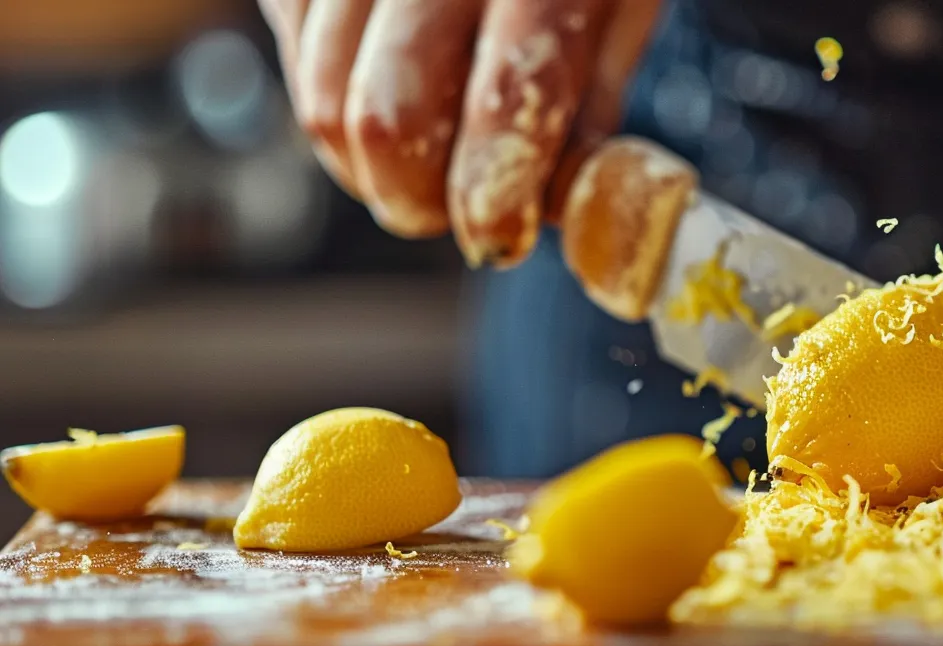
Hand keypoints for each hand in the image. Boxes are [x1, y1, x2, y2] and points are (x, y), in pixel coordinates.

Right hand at [258, 0, 660, 267]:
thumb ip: (590, 100)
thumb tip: (554, 204)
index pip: (508, 99)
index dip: (494, 192)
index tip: (496, 237)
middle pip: (388, 116)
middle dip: (416, 197)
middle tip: (449, 217)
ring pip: (321, 100)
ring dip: (364, 169)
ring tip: (416, 169)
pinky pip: (292, 52)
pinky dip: (330, 99)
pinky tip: (379, 91)